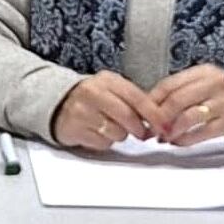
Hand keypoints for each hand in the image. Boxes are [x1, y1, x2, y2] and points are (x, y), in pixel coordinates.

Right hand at [51, 71, 166, 150]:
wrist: (57, 103)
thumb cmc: (93, 99)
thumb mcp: (113, 91)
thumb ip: (134, 101)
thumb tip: (160, 120)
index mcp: (107, 80)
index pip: (137, 97)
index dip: (154, 114)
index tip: (165, 126)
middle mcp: (93, 92)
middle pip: (128, 116)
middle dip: (139, 129)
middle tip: (142, 134)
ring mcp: (82, 110)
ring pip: (116, 132)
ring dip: (119, 135)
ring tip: (111, 128)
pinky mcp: (74, 128)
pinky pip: (102, 143)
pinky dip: (104, 142)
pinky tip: (97, 132)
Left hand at [150, 64, 223, 145]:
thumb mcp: (206, 85)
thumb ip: (182, 92)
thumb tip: (151, 107)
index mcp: (203, 72)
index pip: (169, 84)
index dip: (151, 101)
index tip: (141, 113)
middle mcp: (213, 84)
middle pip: (176, 100)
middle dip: (158, 117)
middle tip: (149, 128)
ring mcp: (223, 103)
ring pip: (188, 116)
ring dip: (171, 129)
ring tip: (163, 137)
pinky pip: (202, 132)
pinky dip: (186, 139)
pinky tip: (178, 142)